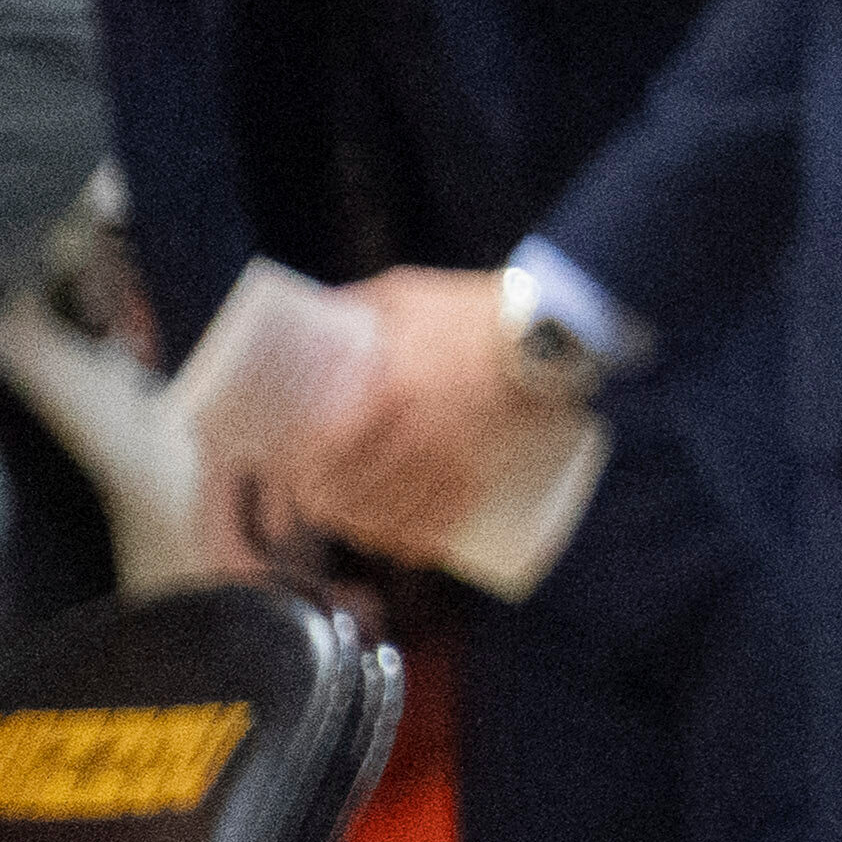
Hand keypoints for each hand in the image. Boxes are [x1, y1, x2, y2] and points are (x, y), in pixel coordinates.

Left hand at [281, 268, 547, 571]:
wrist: (554, 331)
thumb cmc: (473, 309)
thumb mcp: (405, 294)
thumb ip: (356, 304)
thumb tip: (311, 314)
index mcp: (389, 393)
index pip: (325, 453)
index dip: (298, 474)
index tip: (287, 479)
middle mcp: (418, 435)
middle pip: (355, 494)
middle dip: (326, 509)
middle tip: (313, 505)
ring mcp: (456, 460)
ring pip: (398, 517)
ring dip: (367, 531)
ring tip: (354, 525)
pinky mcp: (489, 473)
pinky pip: (447, 523)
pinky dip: (419, 543)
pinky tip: (404, 547)